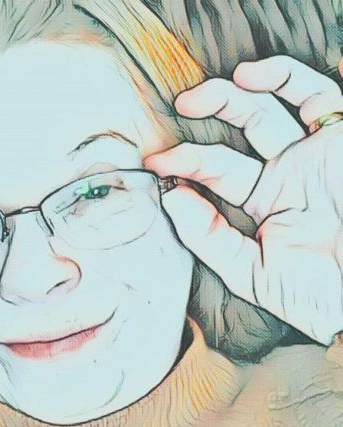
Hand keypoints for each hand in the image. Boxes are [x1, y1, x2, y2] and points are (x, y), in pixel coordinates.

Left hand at [144, 55, 342, 345]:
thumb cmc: (320, 295)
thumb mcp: (252, 275)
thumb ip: (210, 240)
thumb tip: (171, 198)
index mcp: (264, 206)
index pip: (217, 175)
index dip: (185, 165)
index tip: (156, 165)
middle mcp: (287, 174)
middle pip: (237, 133)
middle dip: (202, 121)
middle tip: (175, 116)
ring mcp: (312, 153)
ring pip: (266, 109)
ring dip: (227, 97)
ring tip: (193, 100)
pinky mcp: (340, 135)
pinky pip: (314, 94)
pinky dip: (281, 77)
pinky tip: (247, 78)